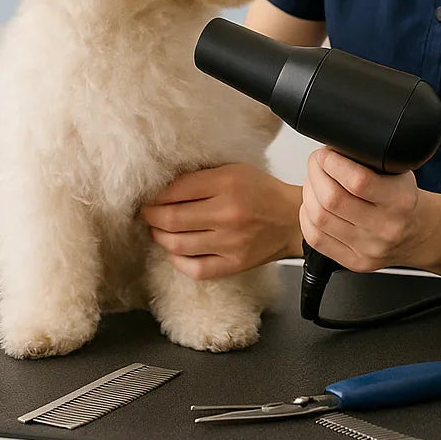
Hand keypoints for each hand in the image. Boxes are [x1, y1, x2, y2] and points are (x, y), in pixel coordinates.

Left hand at [139, 163, 301, 279]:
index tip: (149, 196)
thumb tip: (165, 185)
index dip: (156, 195)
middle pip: (172, 218)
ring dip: (160, 237)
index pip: (177, 189)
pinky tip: (175, 251)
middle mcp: (228, 213)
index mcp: (227, 183)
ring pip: (178, 244)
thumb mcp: (234, 170)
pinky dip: (178, 261)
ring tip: (158, 230)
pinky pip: (196, 268)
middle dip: (151, 216)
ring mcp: (231, 242)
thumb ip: (202, 177)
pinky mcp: (235, 264)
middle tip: (147, 213)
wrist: (293, 219)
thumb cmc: (263, 192)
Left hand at [299, 147, 435, 272]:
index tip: (326, 154)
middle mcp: (386, 227)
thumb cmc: (405, 200)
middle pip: (332, 200)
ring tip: (315, 183)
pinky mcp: (355, 261)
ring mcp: (369, 248)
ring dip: (309, 193)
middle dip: (316, 174)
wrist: (420, 233)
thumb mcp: (399, 172)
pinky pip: (316, 238)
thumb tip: (333, 147)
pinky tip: (314, 206)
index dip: (333, 163)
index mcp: (400, 200)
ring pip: (319, 218)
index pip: (358, 181)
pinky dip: (307, 217)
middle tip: (317, 164)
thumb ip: (368, 161)